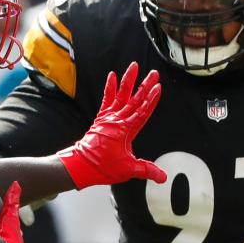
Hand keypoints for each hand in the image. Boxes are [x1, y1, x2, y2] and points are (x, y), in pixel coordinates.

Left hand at [57, 62, 165, 188]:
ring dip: (128, 81)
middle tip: (154, 73)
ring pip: (122, 95)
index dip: (151, 100)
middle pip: (135, 100)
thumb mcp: (128, 170)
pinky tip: (112, 76)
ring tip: (134, 66)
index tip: (158, 88)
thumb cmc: (102, 167)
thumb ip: (146, 170)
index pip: (143, 111)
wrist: (80, 165)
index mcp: (126, 130)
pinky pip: (107, 99)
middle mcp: (118, 120)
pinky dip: (110, 88)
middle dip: (145, 86)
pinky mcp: (101, 119)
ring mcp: (108, 118)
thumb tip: (163, 177)